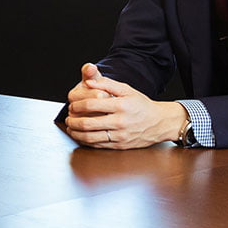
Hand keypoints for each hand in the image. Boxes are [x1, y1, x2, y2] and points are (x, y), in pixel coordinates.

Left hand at [62, 64, 187, 149]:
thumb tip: (89, 81)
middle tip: (67, 117)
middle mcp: (120, 122)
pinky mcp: (120, 146)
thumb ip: (107, 84)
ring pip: (90, 137)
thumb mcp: (127, 90)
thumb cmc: (141, 105)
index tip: (72, 104)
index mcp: (121, 105)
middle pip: (88, 123)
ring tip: (70, 126)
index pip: (91, 104)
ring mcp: (120, 136)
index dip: (77, 104)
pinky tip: (80, 136)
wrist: (160, 123)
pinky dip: (85, 141)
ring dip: (76, 132)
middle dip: (73, 120)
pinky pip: (98, 145)